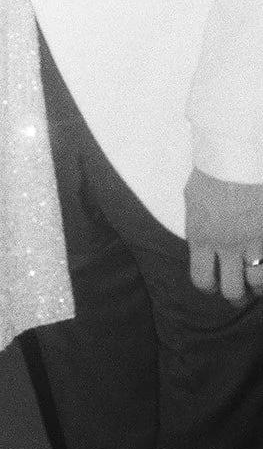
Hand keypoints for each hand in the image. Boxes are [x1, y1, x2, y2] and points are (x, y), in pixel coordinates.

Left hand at [185, 168, 262, 303]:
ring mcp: (252, 239)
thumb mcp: (193, 200)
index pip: (202, 279)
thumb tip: (202, 243)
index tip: (213, 285)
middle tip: (240, 291)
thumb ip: (199, 227)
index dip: (208, 287)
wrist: (234, 153)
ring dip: (258, 284)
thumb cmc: (210, 170)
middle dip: (236, 295)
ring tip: (256, 280)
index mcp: (201, 236)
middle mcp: (226, 243)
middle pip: (233, 289)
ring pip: (259, 281)